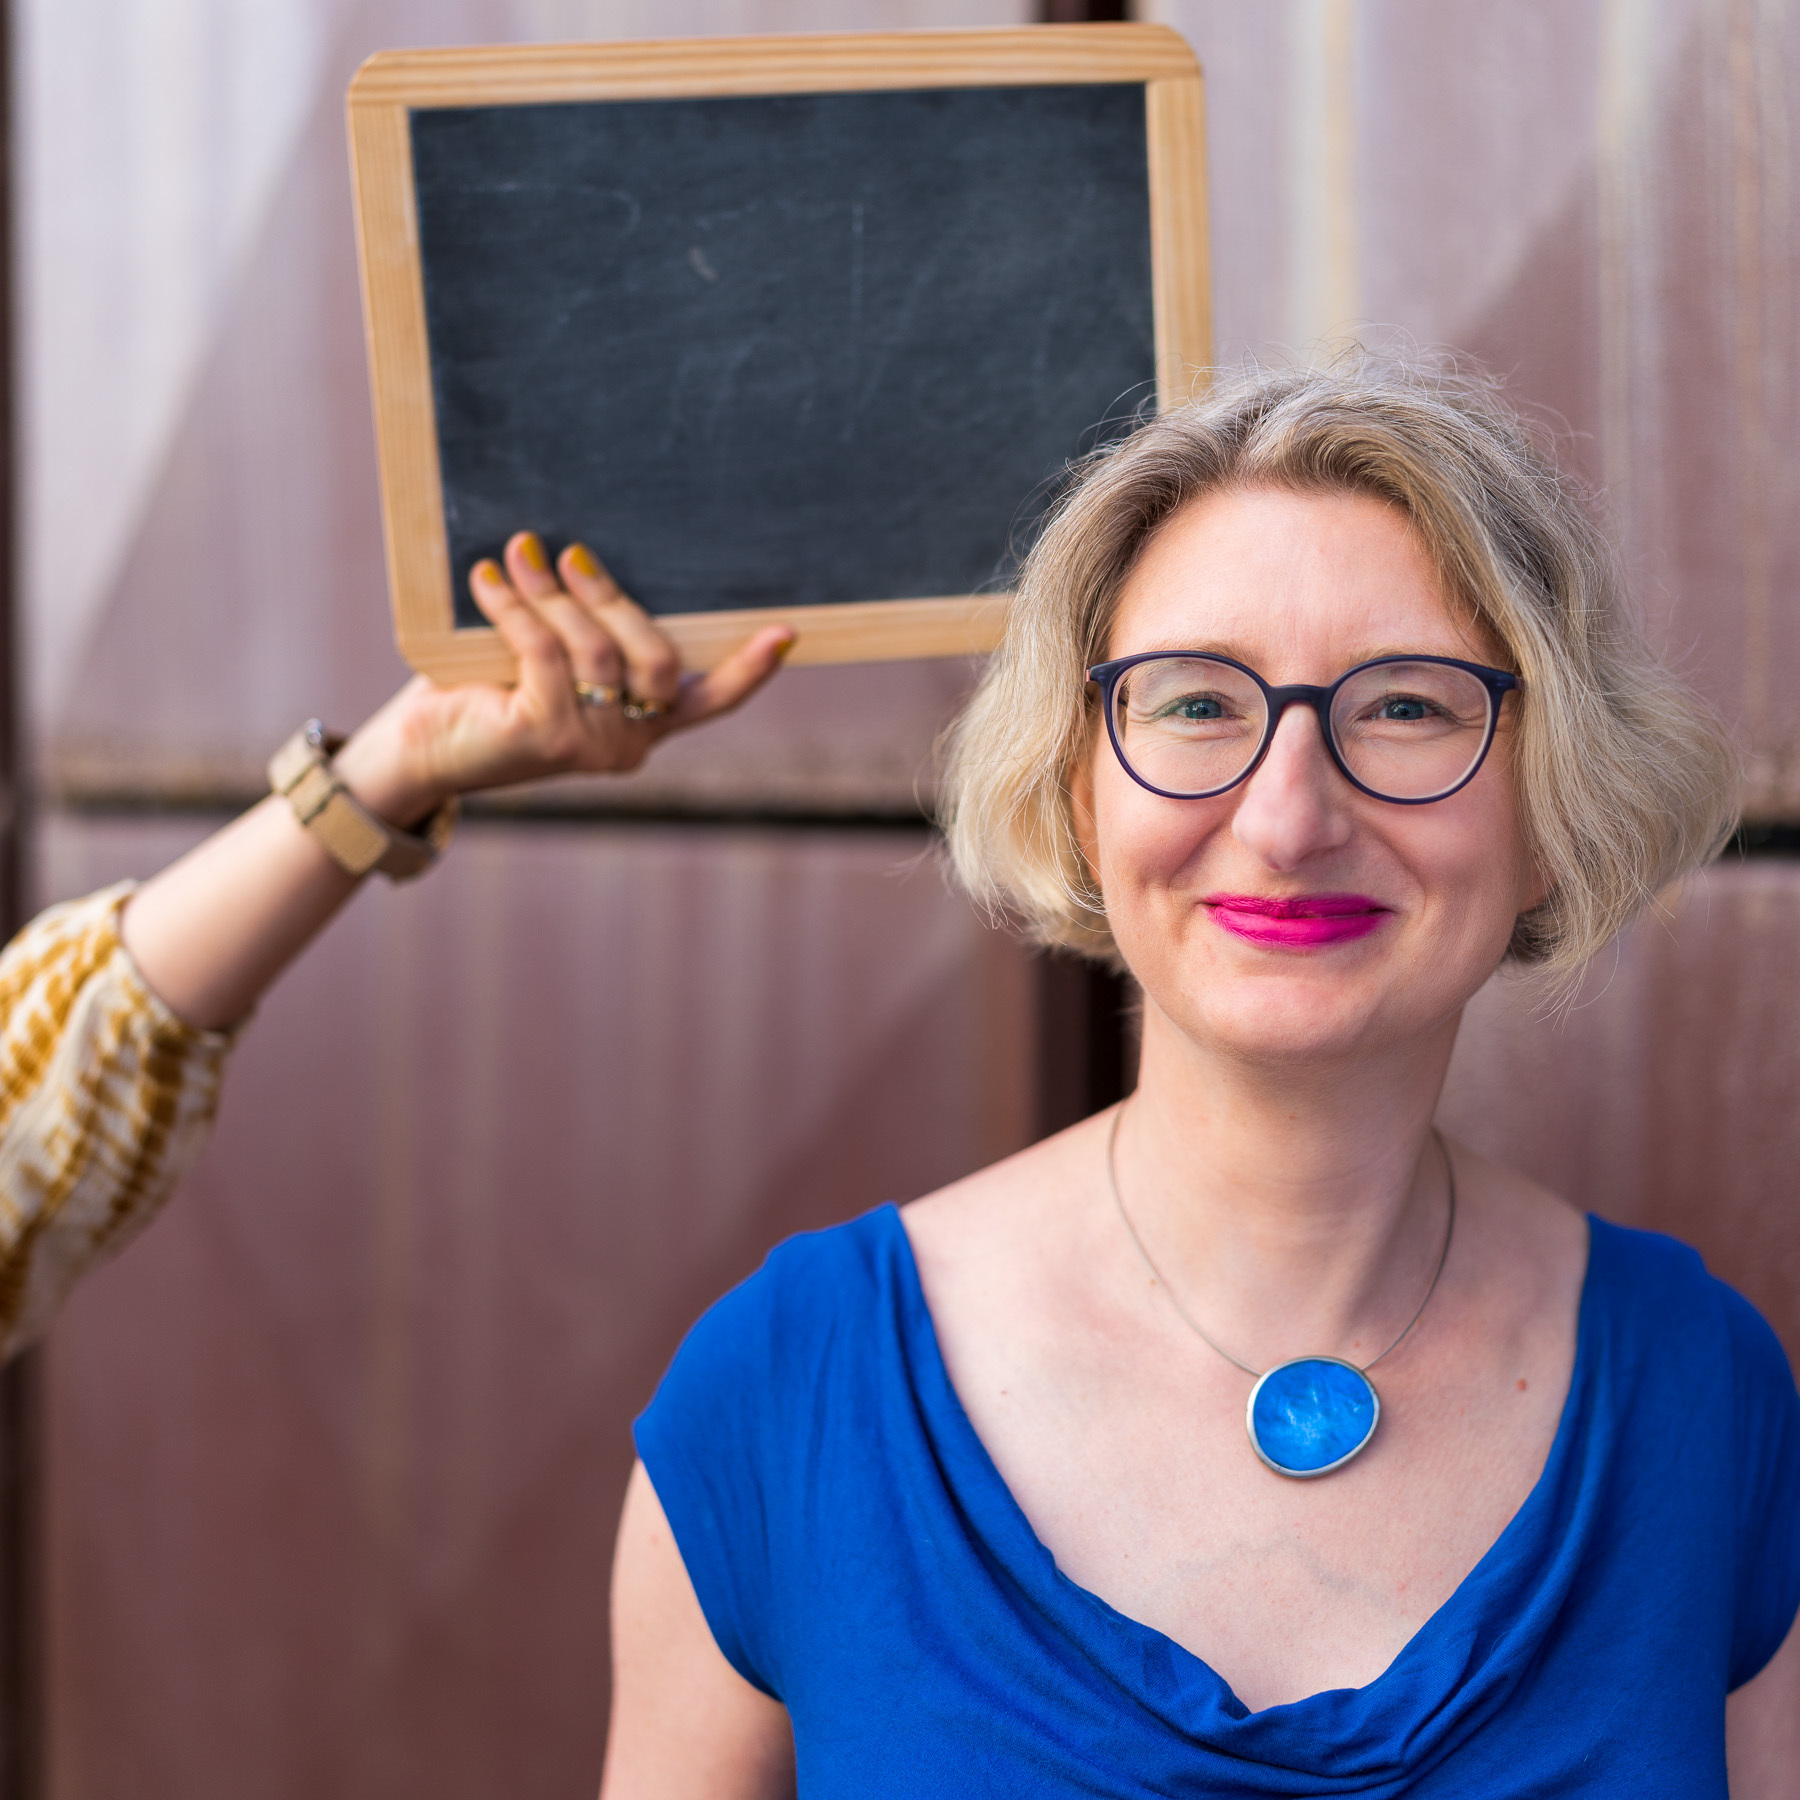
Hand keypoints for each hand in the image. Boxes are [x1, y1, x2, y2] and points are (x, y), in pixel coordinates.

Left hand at [332, 532, 793, 824]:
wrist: (417, 750)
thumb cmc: (481, 693)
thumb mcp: (549, 660)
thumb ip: (586, 633)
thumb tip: (591, 554)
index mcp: (642, 727)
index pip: (712, 701)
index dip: (751, 669)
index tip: (785, 633)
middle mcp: (628, 744)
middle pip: (656, 660)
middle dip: (616, 600)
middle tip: (576, 555)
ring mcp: (591, 747)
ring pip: (596, 650)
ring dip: (555, 592)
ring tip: (522, 551)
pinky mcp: (546, 737)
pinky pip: (544, 650)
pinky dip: (516, 606)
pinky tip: (489, 577)